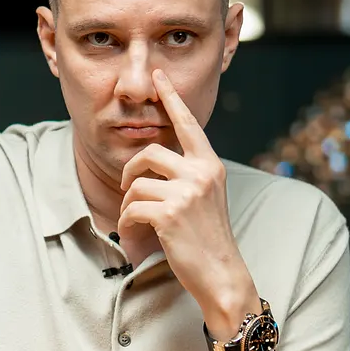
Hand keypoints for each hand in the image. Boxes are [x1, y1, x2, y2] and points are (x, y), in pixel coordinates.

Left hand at [118, 69, 258, 328]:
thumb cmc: (208, 239)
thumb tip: (152, 161)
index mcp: (211, 165)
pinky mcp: (170, 214)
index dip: (171, 98)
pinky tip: (136, 235)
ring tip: (138, 222)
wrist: (222, 275)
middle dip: (131, 172)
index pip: (188, 124)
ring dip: (129, 205)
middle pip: (149, 153)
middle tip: (129, 192)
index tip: (158, 75)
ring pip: (136, 183)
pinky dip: (127, 224)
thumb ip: (187, 175)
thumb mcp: (205, 198)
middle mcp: (201, 173)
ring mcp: (187, 193)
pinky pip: (131, 208)